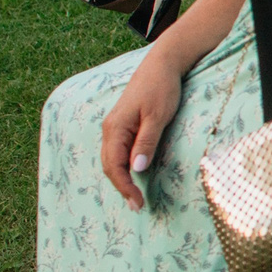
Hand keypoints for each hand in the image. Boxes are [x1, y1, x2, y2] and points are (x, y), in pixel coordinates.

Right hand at [100, 53, 183, 209]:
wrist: (162, 65)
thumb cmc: (162, 88)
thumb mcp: (158, 116)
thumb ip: (146, 141)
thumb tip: (137, 169)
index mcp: (115, 128)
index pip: (114, 166)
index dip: (124, 187)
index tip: (137, 203)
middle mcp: (110, 129)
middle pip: (109, 166)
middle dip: (121, 187)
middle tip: (137, 206)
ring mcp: (115, 126)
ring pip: (111, 159)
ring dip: (121, 178)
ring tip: (135, 196)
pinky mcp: (123, 125)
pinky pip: (118, 151)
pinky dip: (123, 166)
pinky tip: (133, 174)